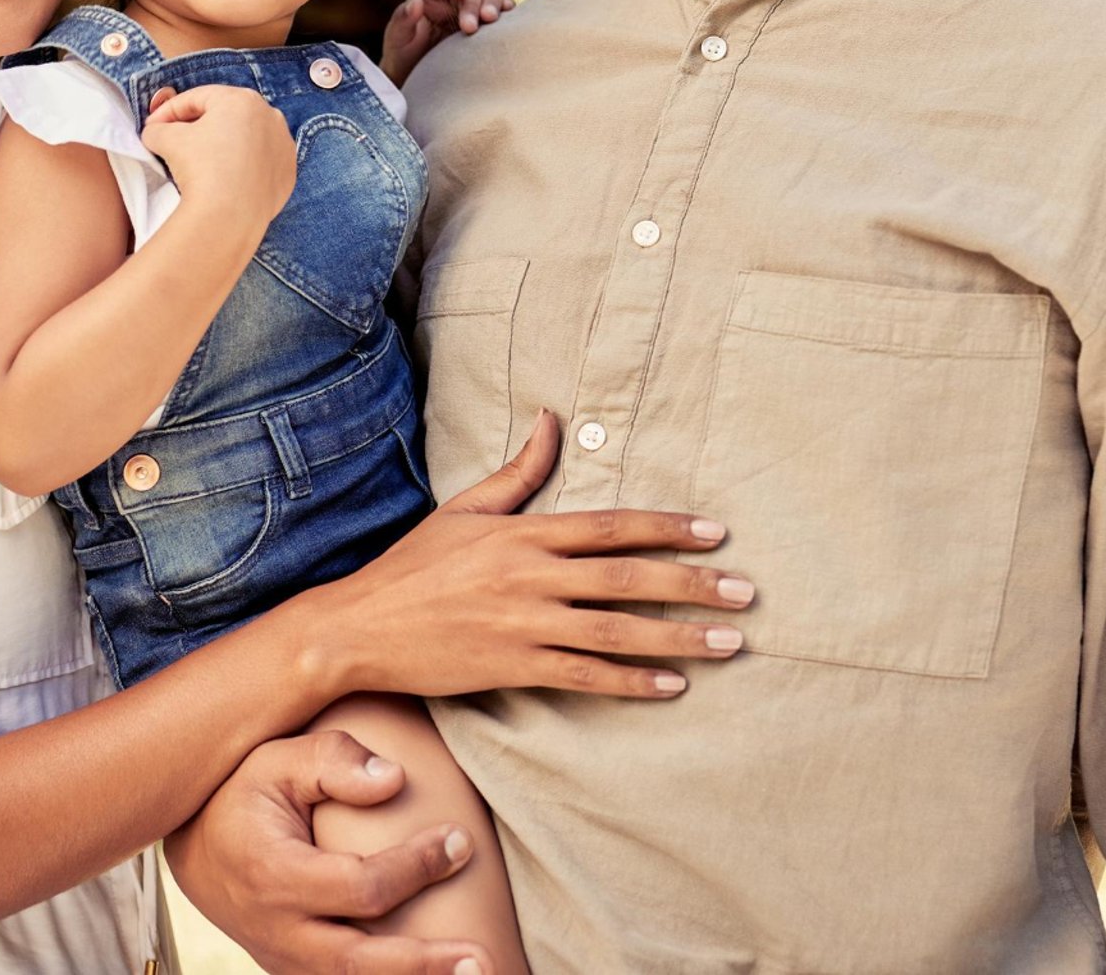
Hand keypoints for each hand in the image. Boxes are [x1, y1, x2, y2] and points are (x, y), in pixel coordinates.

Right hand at [141, 83, 296, 225]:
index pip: (197, 98)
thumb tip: (156, 131)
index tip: (153, 126)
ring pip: (246, 138)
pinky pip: (260, 161)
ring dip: (222, 144)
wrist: (230, 215)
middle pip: (224, 115)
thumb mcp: (166, 139)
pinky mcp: (288, 172)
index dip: (169, 111)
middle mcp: (270, 116)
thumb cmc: (201, 168)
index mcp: (241, 99)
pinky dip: (243, 165)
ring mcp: (283, 144)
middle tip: (174, 140)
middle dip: (197, 125)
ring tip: (200, 161)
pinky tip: (225, 178)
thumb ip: (157, 128)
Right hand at [166, 729, 490, 974]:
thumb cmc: (245, 792)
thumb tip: (396, 779)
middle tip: (481, 959)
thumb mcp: (278, 757)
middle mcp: (277, 931)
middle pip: (358, 962)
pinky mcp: (294, 970)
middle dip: (423, 965)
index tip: (461, 841)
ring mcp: (283, 959)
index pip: (359, 886)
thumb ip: (335, 759)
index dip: (416, 868)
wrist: (196, 845)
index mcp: (274, 875)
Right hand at [313, 410, 755, 698]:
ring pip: (616, 630)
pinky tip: (671, 686)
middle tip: (744, 592)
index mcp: (524, 532)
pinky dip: (630, 682)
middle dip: (692, 584)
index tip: (716, 533)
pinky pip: (584, 676)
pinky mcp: (512, 667)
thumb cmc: (413, 565)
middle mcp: (531, 575)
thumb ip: (518, 470)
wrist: (360, 627)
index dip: (668, 528)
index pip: (612, 526)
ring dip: (678, 637)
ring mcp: (524, 624)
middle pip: (627, 577)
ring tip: (728, 642)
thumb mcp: (466, 509)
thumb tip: (550, 420)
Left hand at [380, 0, 513, 85]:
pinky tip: (509, 19)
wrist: (414, 77)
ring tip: (491, 21)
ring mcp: (471, 11)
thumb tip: (416, 3)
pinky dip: (508, 13)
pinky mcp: (485, 27)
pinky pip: (501, 14)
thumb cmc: (401, 55)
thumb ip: (402, 20)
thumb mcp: (395, 39)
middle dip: (474, 3)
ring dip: (494, 5)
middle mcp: (453, 0)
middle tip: (470, 27)